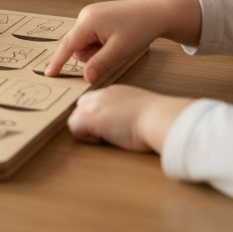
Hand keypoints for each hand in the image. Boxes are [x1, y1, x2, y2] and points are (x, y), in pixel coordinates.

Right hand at [46, 0, 201, 83]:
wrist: (155, 12)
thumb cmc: (139, 28)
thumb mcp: (120, 50)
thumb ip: (100, 64)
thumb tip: (86, 78)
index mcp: (87, 22)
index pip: (67, 46)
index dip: (58, 62)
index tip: (48, 74)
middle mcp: (85, 16)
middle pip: (76, 45)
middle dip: (90, 55)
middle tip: (113, 53)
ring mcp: (91, 14)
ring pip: (84, 43)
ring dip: (96, 50)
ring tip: (117, 45)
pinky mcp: (97, 16)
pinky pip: (91, 36)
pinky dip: (100, 44)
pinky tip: (116, 40)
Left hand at [67, 85, 193, 153]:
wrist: (159, 117)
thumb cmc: (158, 117)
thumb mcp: (142, 108)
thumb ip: (132, 110)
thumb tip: (132, 121)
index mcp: (116, 92)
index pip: (97, 100)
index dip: (99, 114)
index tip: (110, 125)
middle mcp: (103, 95)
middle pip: (83, 105)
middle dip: (89, 119)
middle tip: (104, 133)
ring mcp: (95, 106)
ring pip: (76, 115)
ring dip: (86, 128)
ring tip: (103, 138)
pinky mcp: (90, 118)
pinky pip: (73, 125)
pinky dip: (83, 135)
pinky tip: (100, 140)